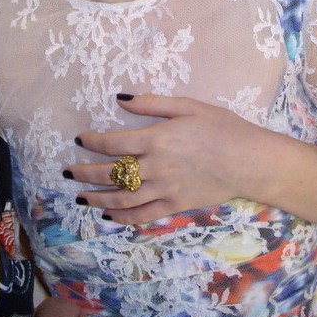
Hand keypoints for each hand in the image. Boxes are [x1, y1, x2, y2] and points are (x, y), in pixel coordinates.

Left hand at [65, 95, 267, 224]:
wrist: (248, 159)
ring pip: (121, 197)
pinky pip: (142, 215)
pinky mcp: (174, 205)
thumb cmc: (222, 127)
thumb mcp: (189, 106)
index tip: (80, 140)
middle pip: (110, 172)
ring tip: (80, 197)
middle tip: (68, 172)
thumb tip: (121, 99)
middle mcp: (155, 166)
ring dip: (96, 198)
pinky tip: (110, 215)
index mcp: (157, 138)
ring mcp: (164, 189)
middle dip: (85, 172)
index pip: (113, 143)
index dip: (92, 142)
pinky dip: (122, 217)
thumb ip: (154, 103)